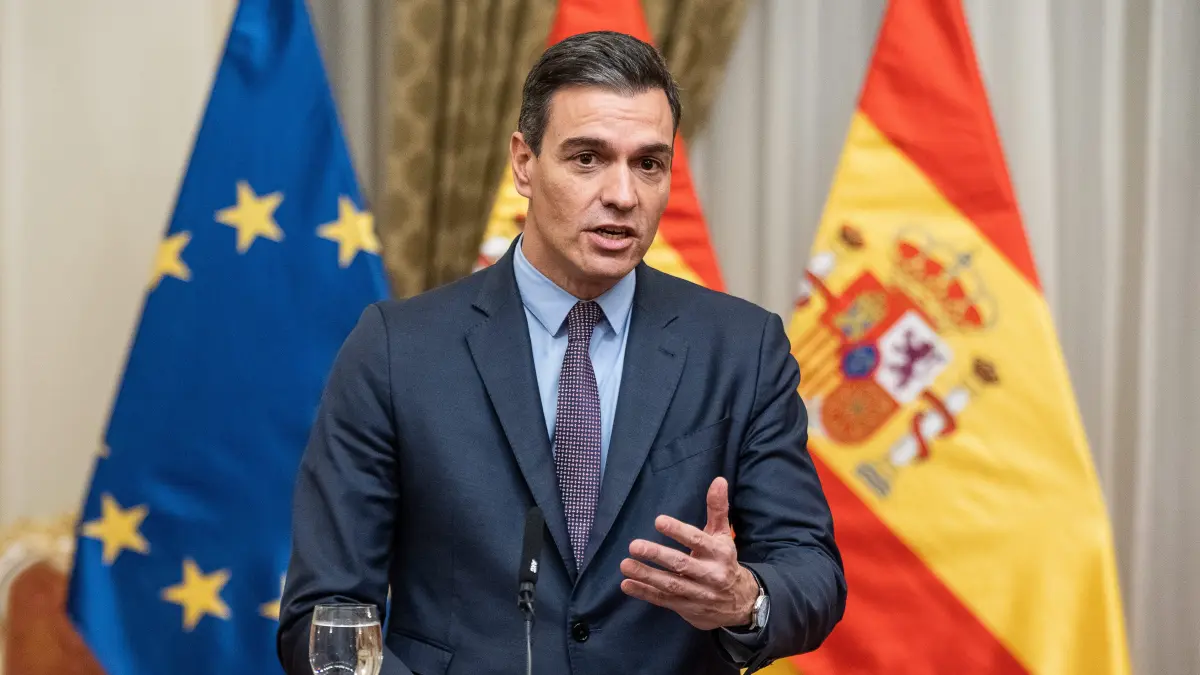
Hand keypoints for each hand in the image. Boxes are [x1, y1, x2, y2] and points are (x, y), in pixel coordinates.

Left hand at [620, 477, 759, 630]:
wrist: (740, 604)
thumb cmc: (725, 561)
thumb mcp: (723, 536)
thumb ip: (717, 508)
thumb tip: (718, 480)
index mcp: (719, 553)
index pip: (698, 540)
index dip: (678, 531)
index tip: (659, 521)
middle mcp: (710, 574)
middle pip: (681, 564)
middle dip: (657, 555)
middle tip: (634, 545)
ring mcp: (698, 594)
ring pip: (670, 584)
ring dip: (646, 575)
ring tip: (625, 565)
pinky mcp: (687, 608)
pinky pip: (664, 600)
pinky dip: (645, 593)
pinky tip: (627, 584)